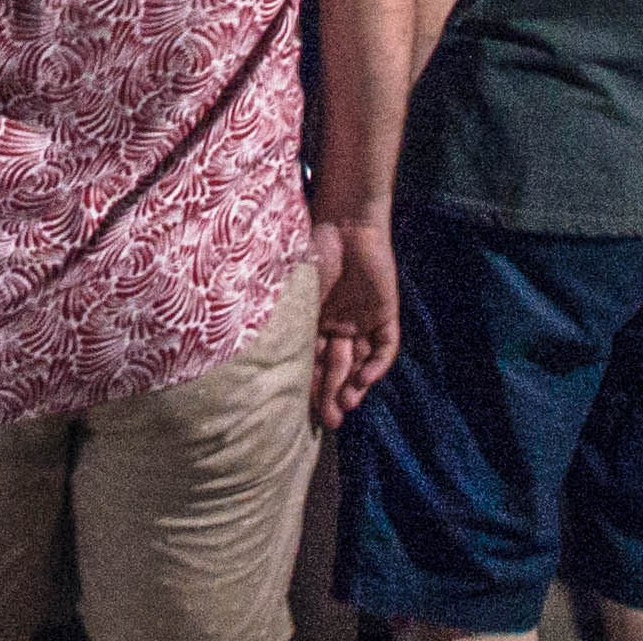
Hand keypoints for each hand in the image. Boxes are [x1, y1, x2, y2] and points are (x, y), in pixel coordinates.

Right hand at [308, 212, 401, 428]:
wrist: (344, 222)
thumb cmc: (309, 253)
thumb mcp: (294, 296)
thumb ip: (287, 325)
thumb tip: (256, 360)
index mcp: (313, 321)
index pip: (312, 362)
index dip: (310, 386)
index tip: (302, 409)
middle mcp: (338, 326)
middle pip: (337, 368)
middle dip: (333, 395)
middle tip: (330, 420)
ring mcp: (362, 321)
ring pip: (360, 362)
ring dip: (354, 385)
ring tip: (346, 406)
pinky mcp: (384, 314)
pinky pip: (385, 347)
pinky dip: (377, 365)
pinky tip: (366, 380)